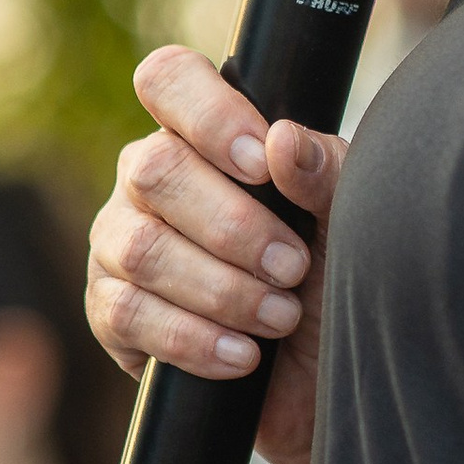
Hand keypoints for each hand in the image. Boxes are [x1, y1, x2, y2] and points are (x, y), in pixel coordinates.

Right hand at [86, 48, 344, 463]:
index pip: (169, 80)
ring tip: (281, 317)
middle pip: (154, 169)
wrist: (324, 383)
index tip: (262, 165)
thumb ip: (326, 173)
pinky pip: (126, 313)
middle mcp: (150, 180)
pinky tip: (241, 356)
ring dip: (221, 289)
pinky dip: (193, 337)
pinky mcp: (112, 313)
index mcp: (203, 136)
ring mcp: (121, 244)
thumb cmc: (335, 281)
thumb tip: (284, 140)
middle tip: (294, 267)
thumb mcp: (350, 221)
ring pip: (139, 248)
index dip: (208, 113)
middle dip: (233, 226)